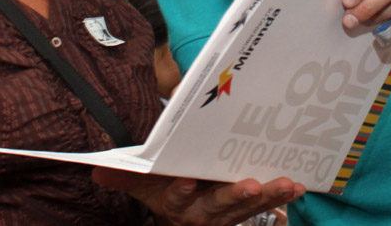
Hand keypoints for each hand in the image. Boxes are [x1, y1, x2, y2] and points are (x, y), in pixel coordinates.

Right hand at [91, 168, 302, 225]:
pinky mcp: (246, 210)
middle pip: (219, 205)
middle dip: (234, 195)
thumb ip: (124, 177)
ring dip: (267, 195)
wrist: (186, 219)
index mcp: (176, 205)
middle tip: (247, 185)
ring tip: (284, 183)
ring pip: (248, 206)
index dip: (181, 191)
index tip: (187, 180)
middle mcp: (204, 213)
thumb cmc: (165, 192)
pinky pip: (265, 206)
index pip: (177, 198)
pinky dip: (281, 196)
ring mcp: (228, 213)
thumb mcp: (144, 186)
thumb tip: (94, 171)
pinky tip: (296, 185)